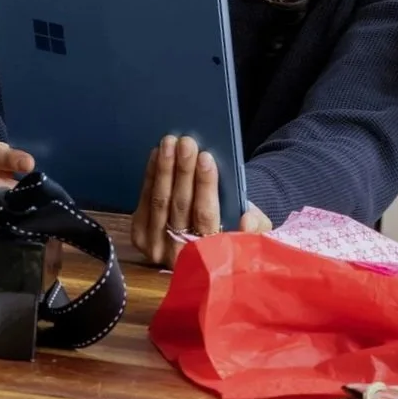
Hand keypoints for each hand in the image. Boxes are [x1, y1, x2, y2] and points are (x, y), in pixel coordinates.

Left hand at [130, 135, 271, 268]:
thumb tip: (245, 220)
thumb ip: (257, 224)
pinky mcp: (140, 237)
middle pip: (180, 206)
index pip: (205, 215)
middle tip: (186, 143)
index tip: (206, 158)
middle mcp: (179, 255)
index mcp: (210, 252)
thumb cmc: (233, 224)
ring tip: (169, 143)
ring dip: (164, 169)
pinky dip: (150, 176)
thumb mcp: (255, 227)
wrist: (206, 238)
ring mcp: (155, 247)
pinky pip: (144, 202)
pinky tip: (156, 156)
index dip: (205, 185)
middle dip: (183, 170)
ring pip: (160, 202)